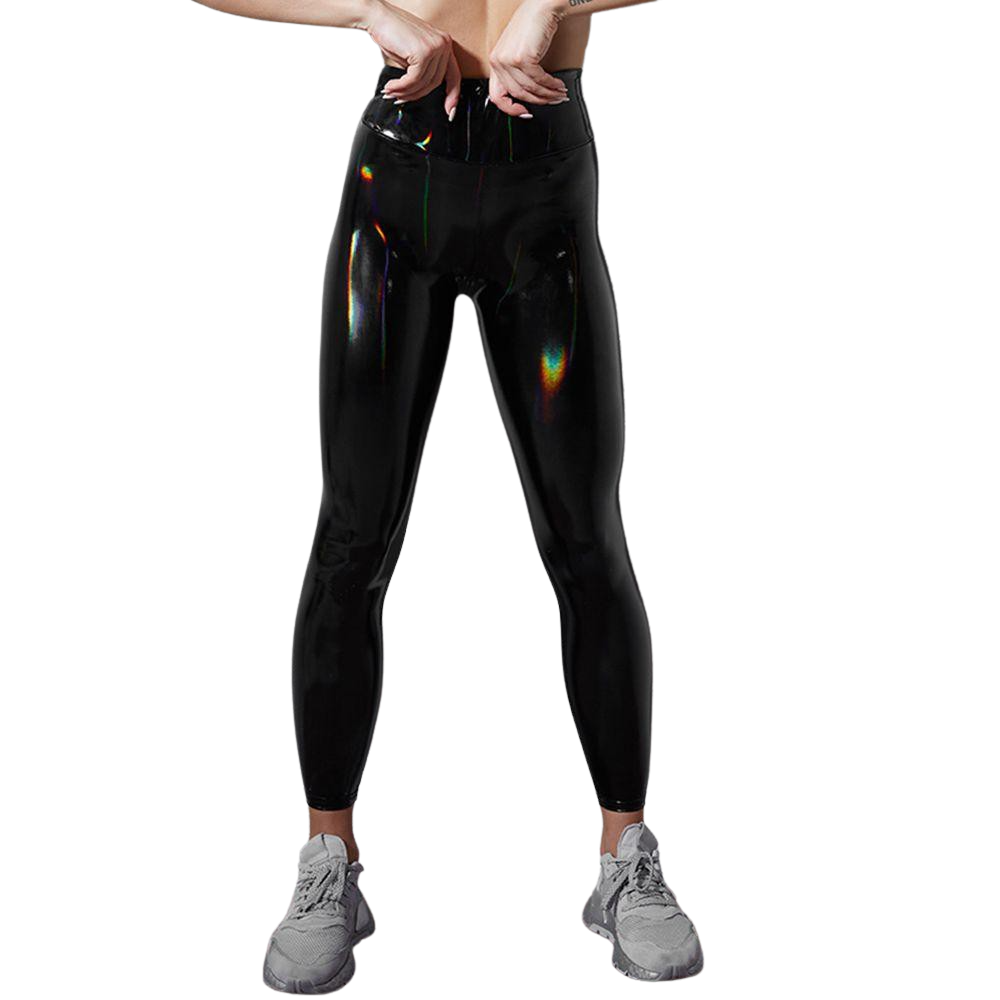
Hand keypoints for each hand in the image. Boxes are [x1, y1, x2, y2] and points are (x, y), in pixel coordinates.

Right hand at [364, 0, 460, 118]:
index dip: (452, 96)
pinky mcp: (423, 52)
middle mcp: (443, 44)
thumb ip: (424, 70)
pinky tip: (392, 87)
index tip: (450, 112)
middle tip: (401, 98)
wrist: (378, 16)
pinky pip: (414, 80)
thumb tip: (422, 92)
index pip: (454, 76)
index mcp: (444, 44)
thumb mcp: (414, 54)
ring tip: (392, 92)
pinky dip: (401, 87)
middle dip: (416, 95)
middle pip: (435, 83)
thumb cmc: (393, 33)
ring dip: (405, 92)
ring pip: (423, 83)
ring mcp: (435, 47)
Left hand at [488, 0, 567, 117]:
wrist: (542, 7)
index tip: (524, 112)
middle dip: (538, 101)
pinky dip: (551, 85)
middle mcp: (499, 61)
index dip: (511, 109)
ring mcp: (509, 60)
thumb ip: (516, 73)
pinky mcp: (523, 58)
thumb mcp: (517, 52)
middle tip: (552, 101)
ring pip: (530, 89)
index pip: (497, 95)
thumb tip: (527, 95)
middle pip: (518, 94)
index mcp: (495, 61)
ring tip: (559, 94)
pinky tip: (558, 85)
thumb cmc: (532, 26)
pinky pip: (539, 80)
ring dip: (548, 94)